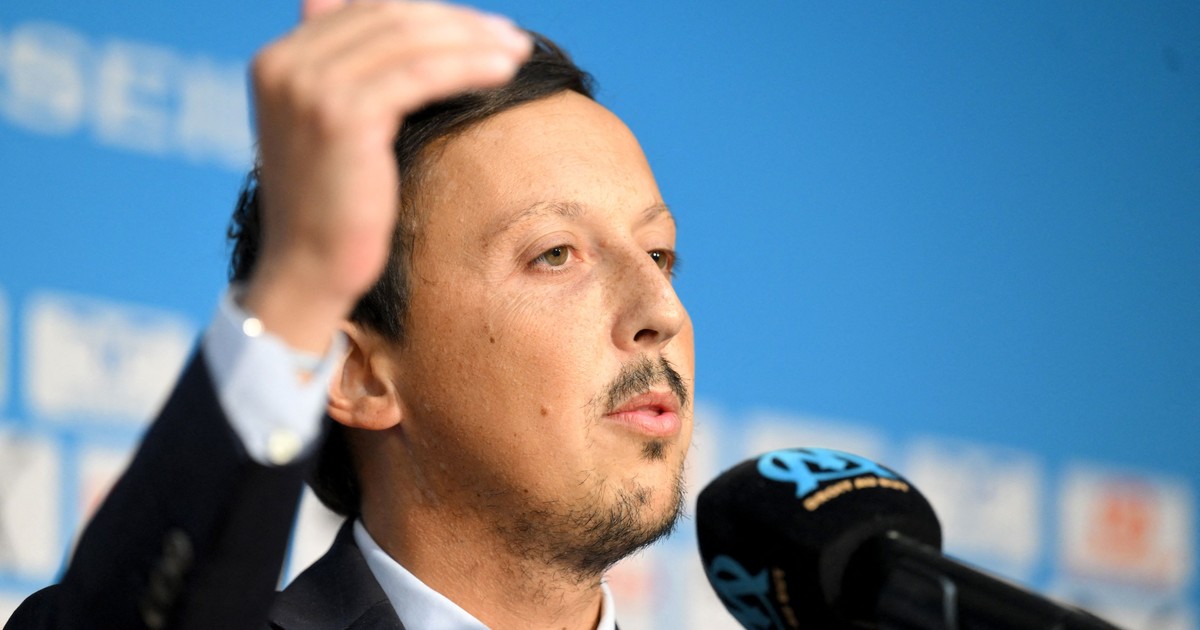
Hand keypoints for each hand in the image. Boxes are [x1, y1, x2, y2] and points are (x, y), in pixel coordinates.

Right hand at [242, 0, 531, 351]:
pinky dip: (467, 67)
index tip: (481, 29)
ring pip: (411, 42)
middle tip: (509, 36)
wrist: (309, 271)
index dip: (431, 15)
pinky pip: (421, 75)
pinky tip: (504, 73)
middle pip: (390, 18)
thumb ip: (350, 77)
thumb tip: (383, 30)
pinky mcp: (342, 116)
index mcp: (279, 59)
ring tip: (518, 52)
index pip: (367, 11)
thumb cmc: (334, 210)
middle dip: (458, 23)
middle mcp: (285, 63)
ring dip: (472, 41)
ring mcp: (309, 87)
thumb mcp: (334, 131)